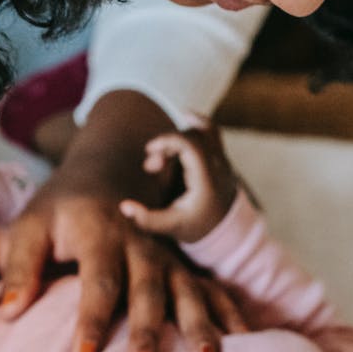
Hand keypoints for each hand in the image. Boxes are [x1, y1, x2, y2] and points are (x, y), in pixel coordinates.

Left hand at [0, 169, 245, 351]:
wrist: (110, 167)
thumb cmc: (62, 206)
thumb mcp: (31, 224)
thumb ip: (20, 267)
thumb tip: (9, 315)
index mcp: (100, 232)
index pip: (97, 282)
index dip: (90, 321)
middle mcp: (140, 244)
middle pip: (147, 291)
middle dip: (147, 332)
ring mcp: (167, 255)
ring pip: (187, 291)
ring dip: (199, 326)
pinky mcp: (183, 265)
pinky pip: (213, 289)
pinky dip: (230, 314)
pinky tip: (246, 343)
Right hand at [119, 118, 238, 243]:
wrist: (228, 232)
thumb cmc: (198, 228)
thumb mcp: (171, 227)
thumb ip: (147, 219)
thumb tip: (124, 207)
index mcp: (206, 178)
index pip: (190, 143)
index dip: (166, 140)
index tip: (149, 153)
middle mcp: (218, 164)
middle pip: (192, 134)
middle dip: (167, 144)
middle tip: (151, 167)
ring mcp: (223, 158)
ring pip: (203, 128)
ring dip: (178, 136)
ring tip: (163, 154)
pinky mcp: (221, 157)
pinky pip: (211, 130)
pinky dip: (195, 124)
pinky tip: (184, 119)